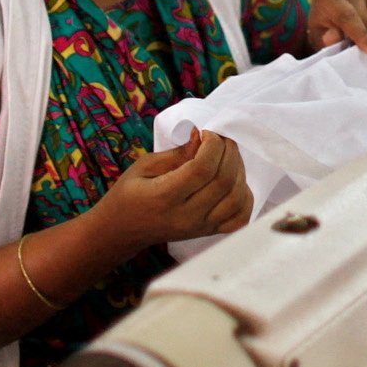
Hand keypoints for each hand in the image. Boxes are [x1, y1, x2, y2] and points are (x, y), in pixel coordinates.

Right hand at [94, 128, 252, 251]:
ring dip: (239, 171)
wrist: (122, 230)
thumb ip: (177, 153)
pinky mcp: (209, 233)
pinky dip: (244, 197)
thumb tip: (202, 136)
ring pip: (237, 198)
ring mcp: (200, 227)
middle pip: (224, 181)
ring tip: (226, 157)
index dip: (213, 145)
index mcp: (164, 197)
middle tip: (219, 139)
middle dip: (229, 151)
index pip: (203, 168)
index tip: (206, 133)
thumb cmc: (129, 194)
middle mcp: (186, 216)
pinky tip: (233, 181)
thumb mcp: (144, 166)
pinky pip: (240, 218)